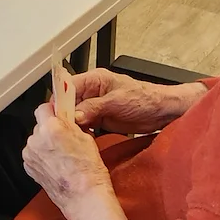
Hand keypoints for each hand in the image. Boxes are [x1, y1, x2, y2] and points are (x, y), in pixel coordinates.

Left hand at [23, 102, 112, 210]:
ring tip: (61, 155)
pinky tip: (56, 164)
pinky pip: (33, 154)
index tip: (56, 113)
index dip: (51, 110)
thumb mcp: (85, 138)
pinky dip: (42, 156)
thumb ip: (69, 124)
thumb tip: (64, 116)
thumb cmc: (88, 171)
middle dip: (50, 128)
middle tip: (64, 138)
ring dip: (45, 143)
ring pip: (36, 140)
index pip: (43, 107)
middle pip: (39, 125)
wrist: (83, 197)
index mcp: (51, 127)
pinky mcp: (28, 166)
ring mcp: (30, 153)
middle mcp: (37, 139)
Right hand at [71, 69, 206, 136]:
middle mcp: (92, 93)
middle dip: (64, 115)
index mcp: (94, 80)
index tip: (56, 114)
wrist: (163, 112)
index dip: (59, 100)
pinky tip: (80, 139)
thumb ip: (94, 107)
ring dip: (72, 125)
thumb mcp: (117, 101)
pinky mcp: (100, 120)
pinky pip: (83, 126)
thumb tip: (74, 115)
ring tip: (70, 135)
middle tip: (62, 128)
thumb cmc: (146, 99)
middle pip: (68, 103)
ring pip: (74, 116)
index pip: (67, 87)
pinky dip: (80, 132)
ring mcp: (95, 107)